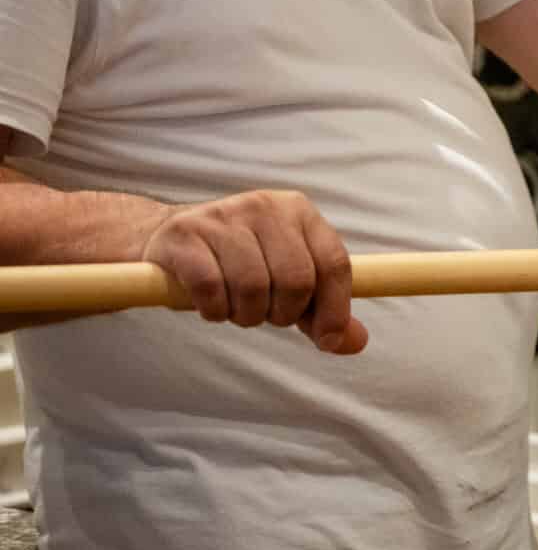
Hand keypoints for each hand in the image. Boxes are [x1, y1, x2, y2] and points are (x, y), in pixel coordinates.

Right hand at [140, 190, 367, 354]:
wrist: (168, 238)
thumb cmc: (239, 263)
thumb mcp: (286, 279)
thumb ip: (321, 310)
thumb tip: (356, 342)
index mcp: (299, 212)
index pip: (334, 263)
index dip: (336, 308)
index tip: (327, 339)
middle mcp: (265, 207)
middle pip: (296, 279)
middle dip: (282, 313)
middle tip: (264, 315)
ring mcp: (223, 217)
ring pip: (253, 286)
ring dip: (245, 314)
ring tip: (235, 308)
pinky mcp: (185, 235)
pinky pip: (211, 288)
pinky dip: (214, 310)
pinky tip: (211, 306)